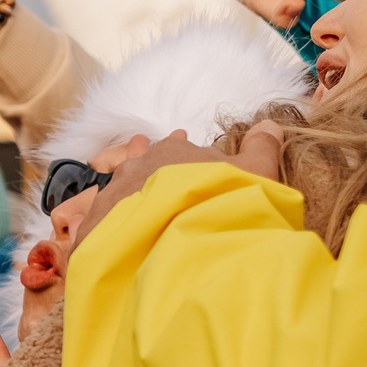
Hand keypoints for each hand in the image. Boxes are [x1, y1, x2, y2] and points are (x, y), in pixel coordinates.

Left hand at [81, 124, 284, 237]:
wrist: (181, 241)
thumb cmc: (223, 201)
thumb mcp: (256, 172)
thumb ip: (261, 148)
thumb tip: (269, 125)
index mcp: (171, 151)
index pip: (176, 149)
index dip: (184, 156)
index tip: (188, 162)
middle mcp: (136, 167)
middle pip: (144, 167)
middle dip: (152, 171)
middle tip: (158, 178)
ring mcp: (113, 195)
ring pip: (121, 191)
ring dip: (130, 196)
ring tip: (137, 205)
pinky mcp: (97, 225)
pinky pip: (100, 220)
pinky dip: (108, 223)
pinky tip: (114, 231)